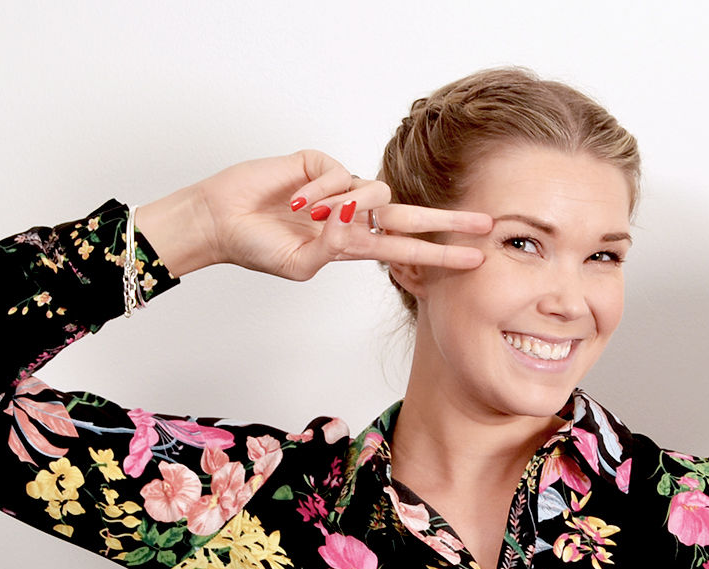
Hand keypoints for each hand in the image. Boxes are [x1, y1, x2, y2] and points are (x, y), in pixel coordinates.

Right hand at [135, 150, 491, 278]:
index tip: (474, 259)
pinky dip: (320, 193)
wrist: (221, 220)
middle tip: (487, 225)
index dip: (439, 254)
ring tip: (308, 219)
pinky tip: (296, 203)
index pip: (406, 250)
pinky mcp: (320, 163)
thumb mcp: (300, 265)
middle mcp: (353, 215)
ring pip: (372, 193)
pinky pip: (339, 175)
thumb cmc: (257, 248)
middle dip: (450, 222)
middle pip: (411, 216)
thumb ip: (333, 252)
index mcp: (353, 244)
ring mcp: (339, 188)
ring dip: (345, 209)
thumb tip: (355, 227)